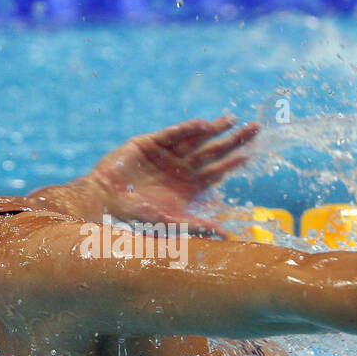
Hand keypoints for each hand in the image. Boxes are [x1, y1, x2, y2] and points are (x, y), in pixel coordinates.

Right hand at [87, 115, 257, 236]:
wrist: (103, 201)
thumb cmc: (135, 217)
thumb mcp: (170, 223)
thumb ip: (197, 226)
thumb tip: (226, 236)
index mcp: (188, 186)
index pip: (217, 172)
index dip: (233, 162)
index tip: (251, 153)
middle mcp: (181, 168)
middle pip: (213, 152)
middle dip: (233, 140)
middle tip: (254, 128)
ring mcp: (166, 154)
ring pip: (195, 139)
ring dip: (213, 129)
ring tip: (231, 119)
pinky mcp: (149, 143)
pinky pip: (171, 134)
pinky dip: (185, 129)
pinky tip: (202, 125)